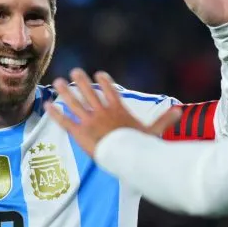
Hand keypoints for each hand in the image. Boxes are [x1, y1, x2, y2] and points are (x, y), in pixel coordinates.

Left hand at [44, 70, 181, 156]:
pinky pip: (65, 121)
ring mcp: (89, 121)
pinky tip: (47, 105)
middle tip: (75, 71)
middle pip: (90, 92)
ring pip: (75, 103)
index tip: (100, 74)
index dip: (106, 82)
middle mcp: (102, 112)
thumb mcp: (153, 132)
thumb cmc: (139, 145)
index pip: (111, 91)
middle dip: (82, 81)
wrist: (124, 155)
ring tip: (59, 82)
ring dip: (66, 92)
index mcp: (118, 109)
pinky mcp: (79, 132)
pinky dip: (55, 113)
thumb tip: (180, 110)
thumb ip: (164, 120)